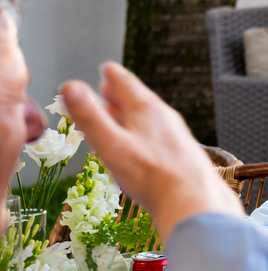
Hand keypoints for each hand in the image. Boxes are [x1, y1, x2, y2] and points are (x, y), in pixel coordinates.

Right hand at [60, 63, 244, 242]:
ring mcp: (178, 136)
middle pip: (139, 99)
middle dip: (119, 95)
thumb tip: (70, 87)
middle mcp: (166, 118)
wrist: (194, 202)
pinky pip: (159, 137)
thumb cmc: (152, 176)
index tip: (106, 69)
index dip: (112, 75)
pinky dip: (144, 134)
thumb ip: (89, 116)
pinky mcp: (183, 155)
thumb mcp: (111, 144)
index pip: (126, 82)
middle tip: (107, 89)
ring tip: (119, 116)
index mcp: (146, 109)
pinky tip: (141, 146)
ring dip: (131, 115)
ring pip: (150, 119)